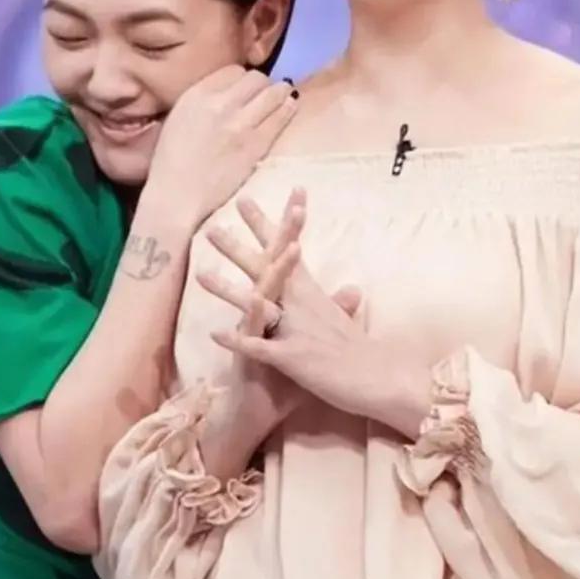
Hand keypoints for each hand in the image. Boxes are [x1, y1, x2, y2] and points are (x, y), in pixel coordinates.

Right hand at [144, 66, 297, 226]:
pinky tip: (290, 108)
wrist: (177, 195)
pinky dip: (287, 110)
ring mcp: (241, 124)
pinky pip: (280, 118)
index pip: (233, 71)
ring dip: (281, 92)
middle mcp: (220, 103)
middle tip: (266, 93)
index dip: (242, 79)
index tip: (245, 88)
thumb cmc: (171, 161)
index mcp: (197, 94)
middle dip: (263, 84)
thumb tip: (226, 93)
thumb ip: (202, 101)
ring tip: (285, 95)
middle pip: (256, 79)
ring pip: (273, 94)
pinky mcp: (256, 144)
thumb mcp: (178, 117)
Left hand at [203, 191, 428, 437]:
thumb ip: (340, 304)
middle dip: (238, 249)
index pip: (284, 251)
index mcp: (310, 294)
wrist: (378, 378)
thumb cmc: (359, 352)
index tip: (245, 200)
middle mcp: (301, 305)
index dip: (265, 225)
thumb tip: (351, 290)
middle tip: (212, 229)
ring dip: (228, 290)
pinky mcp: (293, 357)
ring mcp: (296, 329)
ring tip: (201, 276)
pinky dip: (238, 339)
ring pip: (257, 305)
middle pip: (265, 270)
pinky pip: (260, 347)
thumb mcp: (347, 322)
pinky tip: (215, 333)